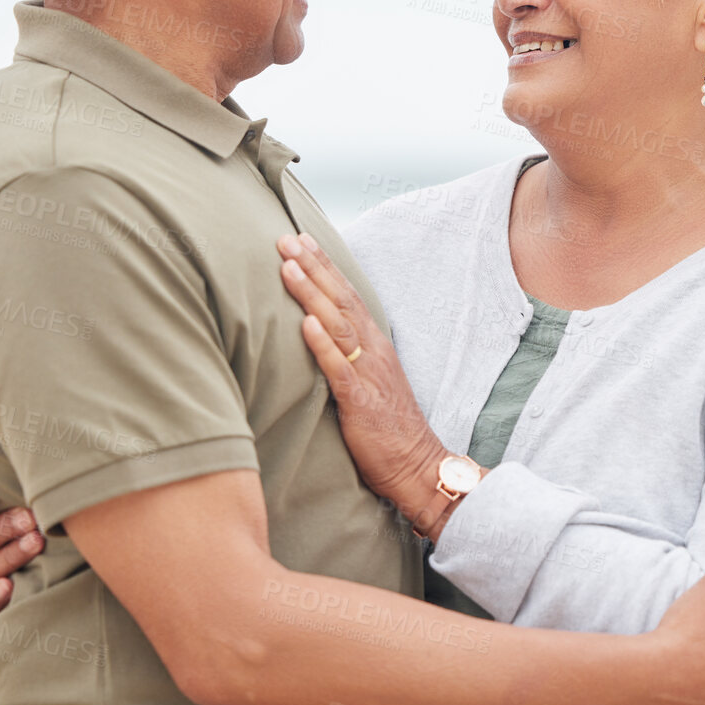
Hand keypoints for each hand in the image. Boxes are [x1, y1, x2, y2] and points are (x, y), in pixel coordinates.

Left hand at [276, 233, 447, 513]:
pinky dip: (322, 342)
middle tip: (285, 238)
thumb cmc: (389, 431)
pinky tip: (305, 323)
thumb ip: (348, 359)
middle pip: (341, 299)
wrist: (418, 466)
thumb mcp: (369, 385)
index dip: (325, 266)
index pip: (348, 296)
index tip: (302, 240)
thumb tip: (319, 338)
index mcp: (375, 346)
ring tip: (288, 266)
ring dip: (312, 292)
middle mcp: (373, 352)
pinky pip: (339, 367)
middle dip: (313, 266)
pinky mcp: (360, 401)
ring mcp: (368, 374)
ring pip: (337, 324)